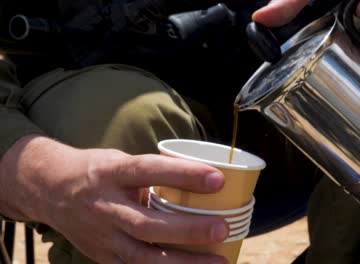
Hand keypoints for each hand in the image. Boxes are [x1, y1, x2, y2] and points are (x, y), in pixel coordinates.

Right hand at [0, 135, 227, 263]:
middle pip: (147, 224)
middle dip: (188, 230)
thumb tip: (198, 180)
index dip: (183, 175)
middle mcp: (104, 207)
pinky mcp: (102, 256)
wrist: (49, 189)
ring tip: (218, 261)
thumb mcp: (121, 161)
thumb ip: (153, 173)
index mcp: (111, 174)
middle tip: (222, 228)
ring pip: (143, 256)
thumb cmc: (97, 171)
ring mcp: (101, 236)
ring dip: (183, 262)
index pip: (149, 171)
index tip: (217, 180)